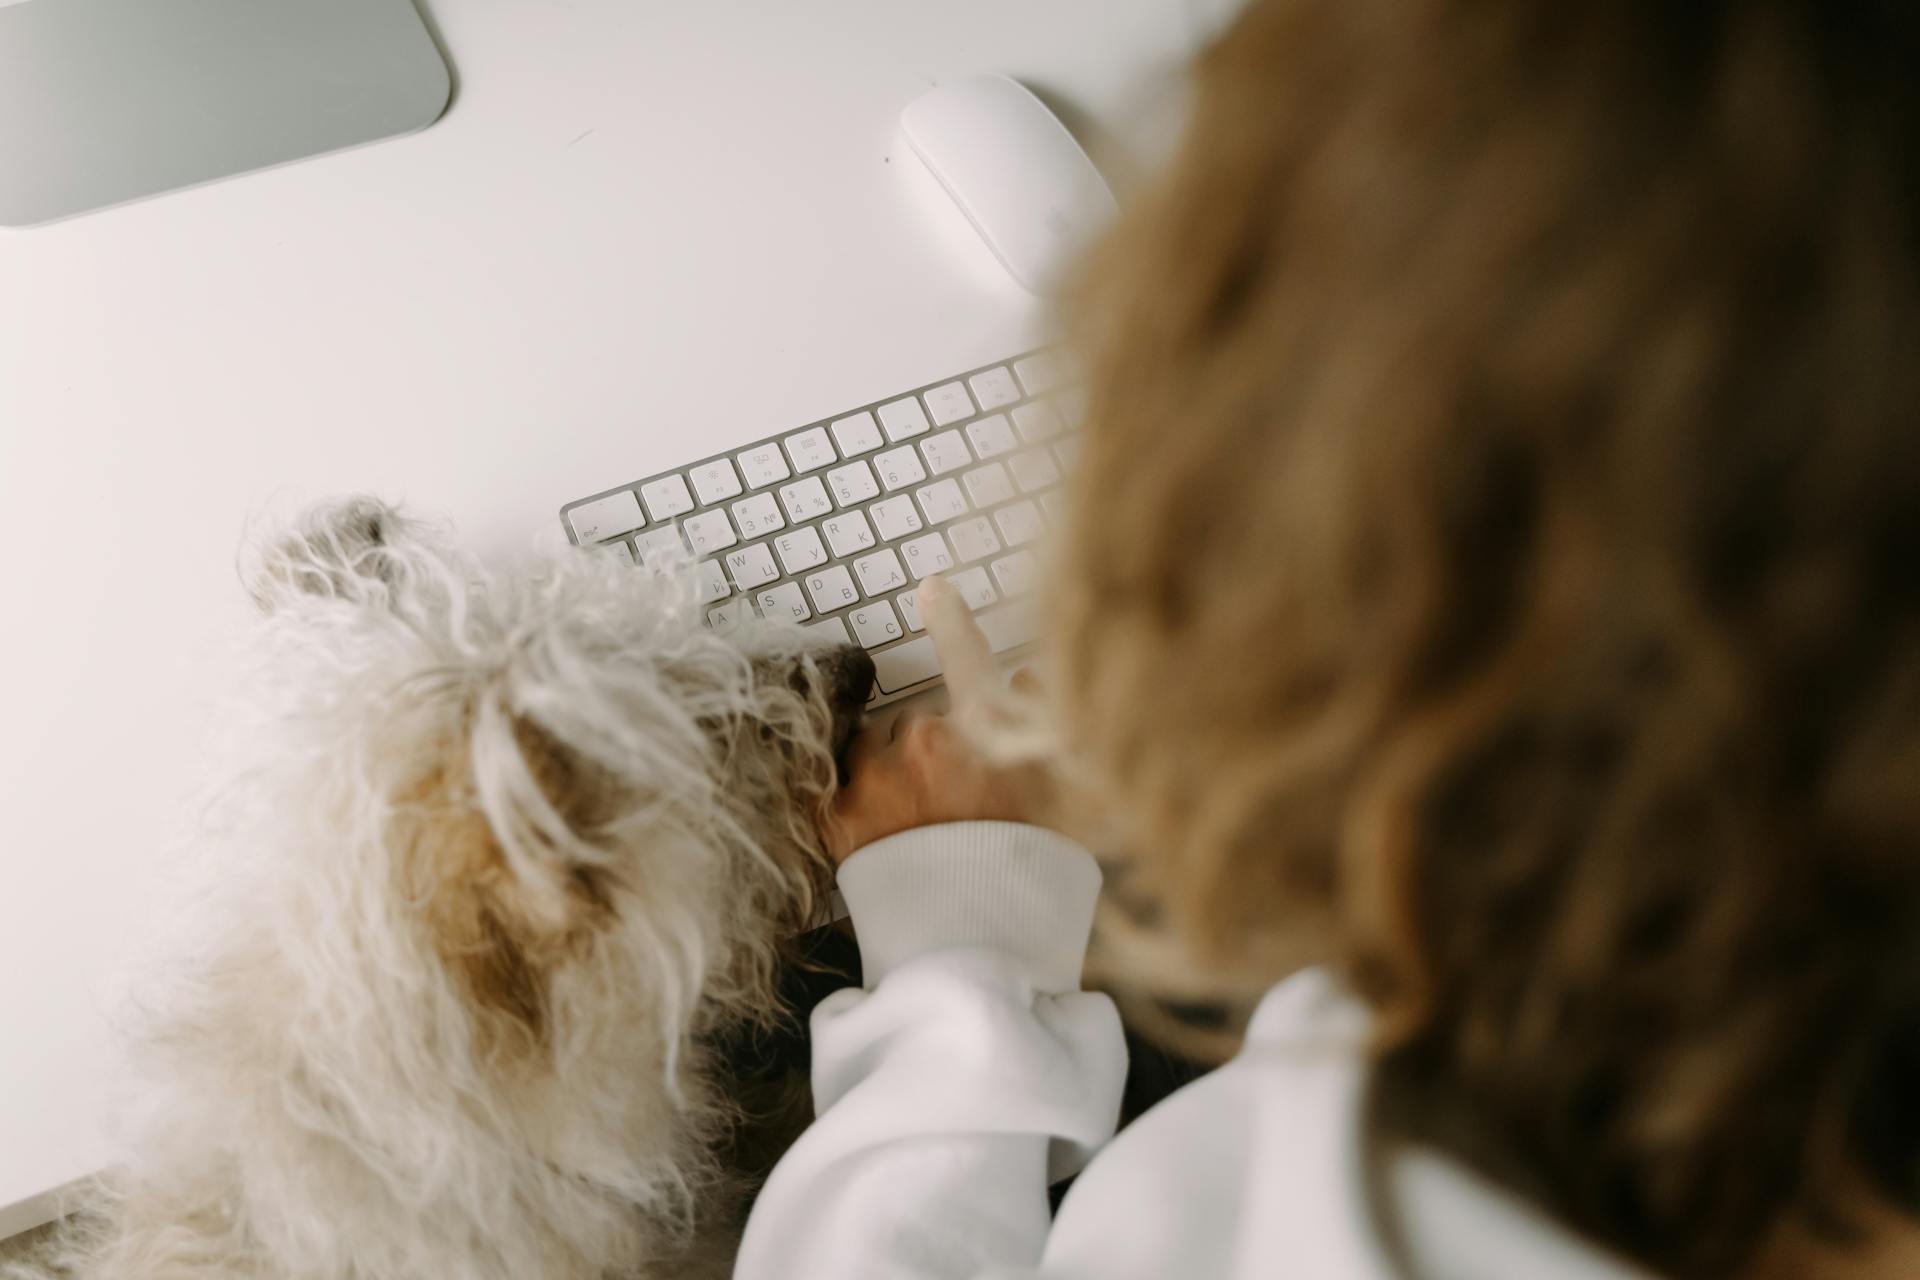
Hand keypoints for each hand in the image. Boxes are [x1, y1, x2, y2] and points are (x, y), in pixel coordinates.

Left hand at [823, 577, 1052, 862]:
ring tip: (920, 829)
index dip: (952, 621)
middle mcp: (924, 746)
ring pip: (876, 752)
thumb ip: (1045, 726)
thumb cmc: (1030, 879)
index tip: (932, 589)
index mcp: (985, 734)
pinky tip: (888, 838)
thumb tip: (1025, 680)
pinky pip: (843, 785)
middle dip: (934, 747)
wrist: (977, 952)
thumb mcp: (1064, 794)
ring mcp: (874, 784)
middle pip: (920, 721)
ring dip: (892, 774)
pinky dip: (859, 802)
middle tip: (955, 803)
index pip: (967, 658)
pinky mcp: (837, 821)